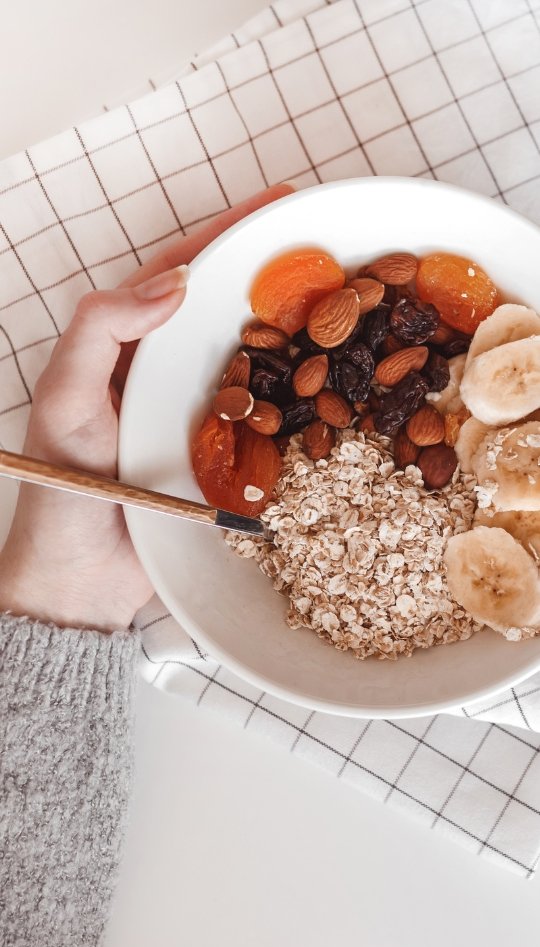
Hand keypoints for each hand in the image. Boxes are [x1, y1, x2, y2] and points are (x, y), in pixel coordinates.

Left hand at [0, 184, 293, 631]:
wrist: (82, 583)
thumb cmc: (62, 494)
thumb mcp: (64, 402)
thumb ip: (100, 331)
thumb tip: (172, 282)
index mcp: (126, 348)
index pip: (180, 274)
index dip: (226, 236)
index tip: (277, 205)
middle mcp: (167, 374)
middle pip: (227, 310)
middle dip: (275, 275)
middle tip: (330, 247)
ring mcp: (199, 416)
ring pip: (256, 358)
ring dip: (297, 330)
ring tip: (347, 301)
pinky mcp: (224, 459)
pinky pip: (268, 417)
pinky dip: (301, 396)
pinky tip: (335, 382)